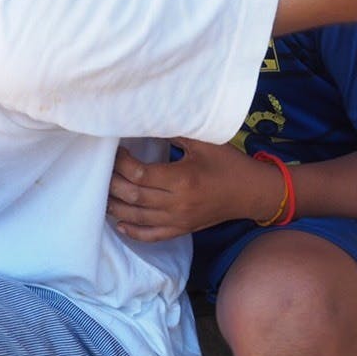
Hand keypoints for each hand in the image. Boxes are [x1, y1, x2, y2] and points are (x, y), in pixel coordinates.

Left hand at [108, 138, 272, 241]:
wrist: (253, 193)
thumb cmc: (229, 164)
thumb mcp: (204, 142)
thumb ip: (175, 132)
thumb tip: (148, 119)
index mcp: (182, 179)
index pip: (140, 174)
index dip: (122, 163)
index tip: (117, 151)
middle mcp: (177, 203)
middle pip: (133, 197)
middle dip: (112, 184)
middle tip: (103, 171)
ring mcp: (179, 220)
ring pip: (138, 218)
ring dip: (116, 207)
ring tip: (103, 193)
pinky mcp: (182, 229)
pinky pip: (153, 236)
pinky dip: (133, 232)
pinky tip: (119, 224)